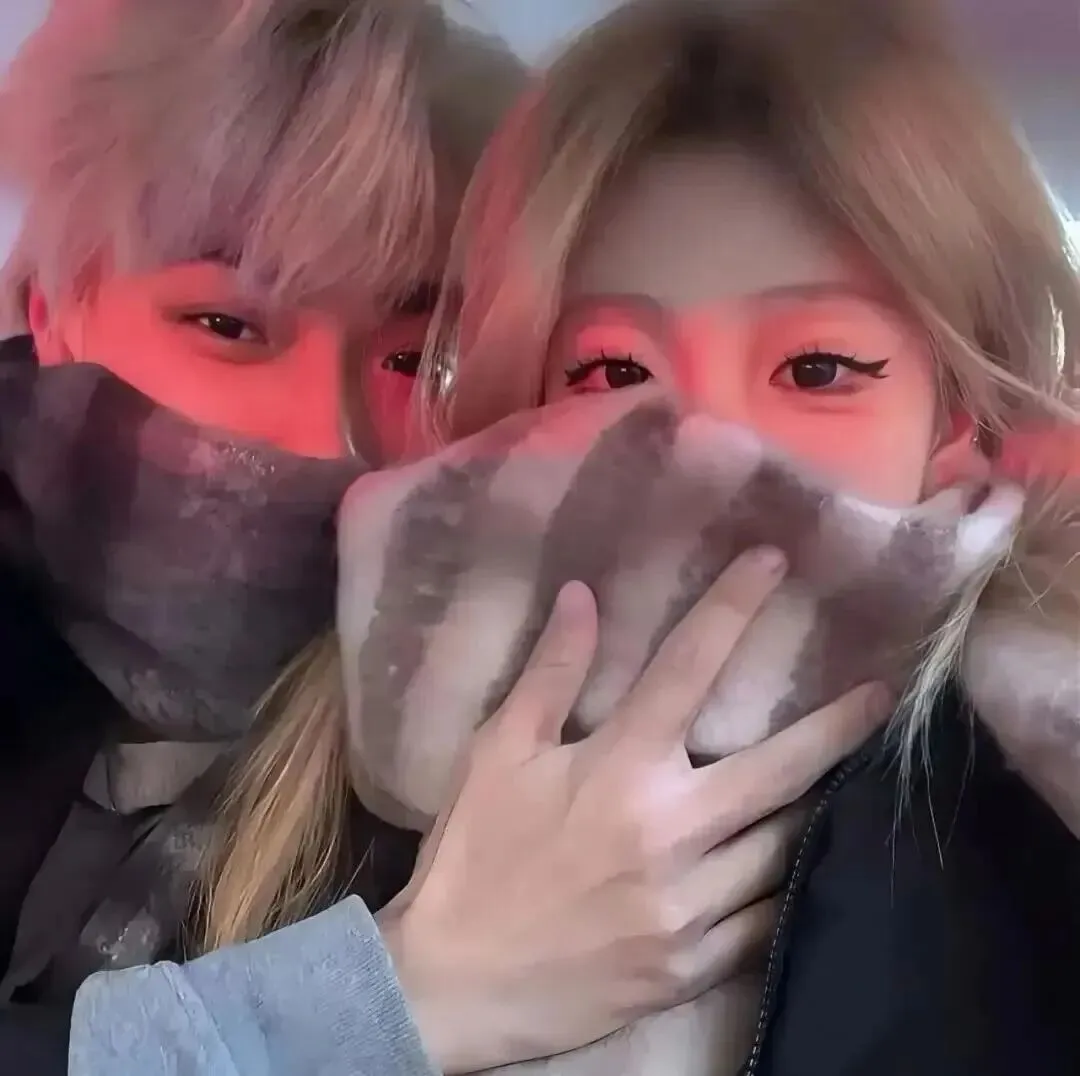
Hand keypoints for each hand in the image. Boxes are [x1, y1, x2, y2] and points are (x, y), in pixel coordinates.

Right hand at [379, 548, 887, 1072]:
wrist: (455, 983)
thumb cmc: (474, 855)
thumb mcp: (496, 754)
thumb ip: (549, 674)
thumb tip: (582, 595)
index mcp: (619, 769)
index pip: (689, 668)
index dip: (734, 606)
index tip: (775, 562)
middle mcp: (670, 831)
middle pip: (780, 769)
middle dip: (838, 729)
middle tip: (883, 698)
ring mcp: (690, 905)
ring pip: (784, 848)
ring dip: (817, 808)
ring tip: (843, 781)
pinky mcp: (694, 966)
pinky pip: (765, 921)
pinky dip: (787, 888)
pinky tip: (802, 866)